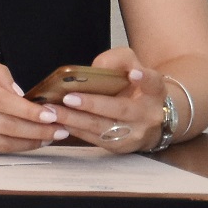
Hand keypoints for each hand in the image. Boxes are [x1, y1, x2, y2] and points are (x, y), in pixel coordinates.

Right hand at [0, 52, 66, 154]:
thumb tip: (20, 93)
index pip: (5, 101)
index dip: (31, 111)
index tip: (51, 114)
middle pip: (7, 125)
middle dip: (38, 129)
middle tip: (59, 129)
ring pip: (1, 143)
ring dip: (28, 143)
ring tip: (46, 138)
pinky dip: (7, 148)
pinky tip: (20, 143)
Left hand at [46, 48, 166, 152]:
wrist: (151, 121)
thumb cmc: (135, 89)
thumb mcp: (131, 68)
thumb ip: (118, 61)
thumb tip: (97, 67)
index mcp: (155, 92)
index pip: (153, 83)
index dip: (144, 78)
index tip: (133, 73)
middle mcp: (149, 115)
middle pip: (121, 109)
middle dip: (92, 104)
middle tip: (68, 98)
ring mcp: (136, 134)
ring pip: (104, 128)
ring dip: (75, 120)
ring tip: (53, 111)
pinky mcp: (121, 147)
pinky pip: (95, 139)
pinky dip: (75, 130)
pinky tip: (58, 122)